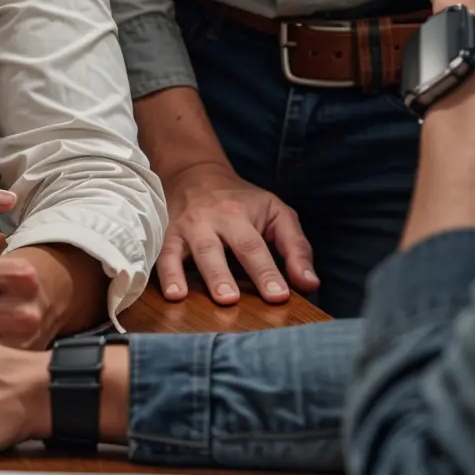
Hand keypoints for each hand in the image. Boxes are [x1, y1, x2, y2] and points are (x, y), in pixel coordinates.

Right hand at [156, 158, 316, 305]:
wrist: (194, 173)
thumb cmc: (242, 200)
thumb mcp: (275, 212)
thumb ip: (296, 248)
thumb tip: (309, 284)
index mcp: (241, 214)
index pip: (255, 245)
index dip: (267, 272)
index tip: (279, 296)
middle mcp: (213, 219)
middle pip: (221, 248)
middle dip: (226, 275)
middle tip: (233, 300)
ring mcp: (188, 227)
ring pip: (195, 251)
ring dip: (203, 275)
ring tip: (211, 299)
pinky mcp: (168, 235)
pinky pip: (165, 254)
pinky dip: (167, 274)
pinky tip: (173, 294)